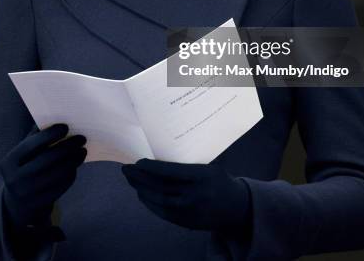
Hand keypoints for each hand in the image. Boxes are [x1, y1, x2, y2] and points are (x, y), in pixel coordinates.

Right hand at [0, 123, 86, 230]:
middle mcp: (15, 178)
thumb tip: (56, 115)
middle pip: (47, 159)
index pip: (32, 145)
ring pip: (57, 173)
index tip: (66, 127)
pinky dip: (71, 174)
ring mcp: (28, 193)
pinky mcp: (40, 203)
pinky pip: (61, 186)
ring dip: (73, 160)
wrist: (16, 202)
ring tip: (82, 151)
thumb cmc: (24, 168)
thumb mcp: (22, 154)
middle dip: (67, 147)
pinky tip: (75, 166)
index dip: (50, 134)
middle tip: (81, 138)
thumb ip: (35, 137)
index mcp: (9, 162)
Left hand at [121, 159, 250, 231]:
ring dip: (142, 191)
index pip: (171, 172)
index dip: (152, 168)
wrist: (236, 207)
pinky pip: (164, 213)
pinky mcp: (188, 223)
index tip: (138, 162)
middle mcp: (196, 195)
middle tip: (126, 169)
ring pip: (160, 202)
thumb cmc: (220, 179)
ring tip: (130, 180)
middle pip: (162, 188)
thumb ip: (193, 158)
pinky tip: (141, 194)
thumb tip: (170, 140)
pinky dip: (150, 204)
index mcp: (202, 177)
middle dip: (141, 179)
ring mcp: (191, 212)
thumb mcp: (212, 164)